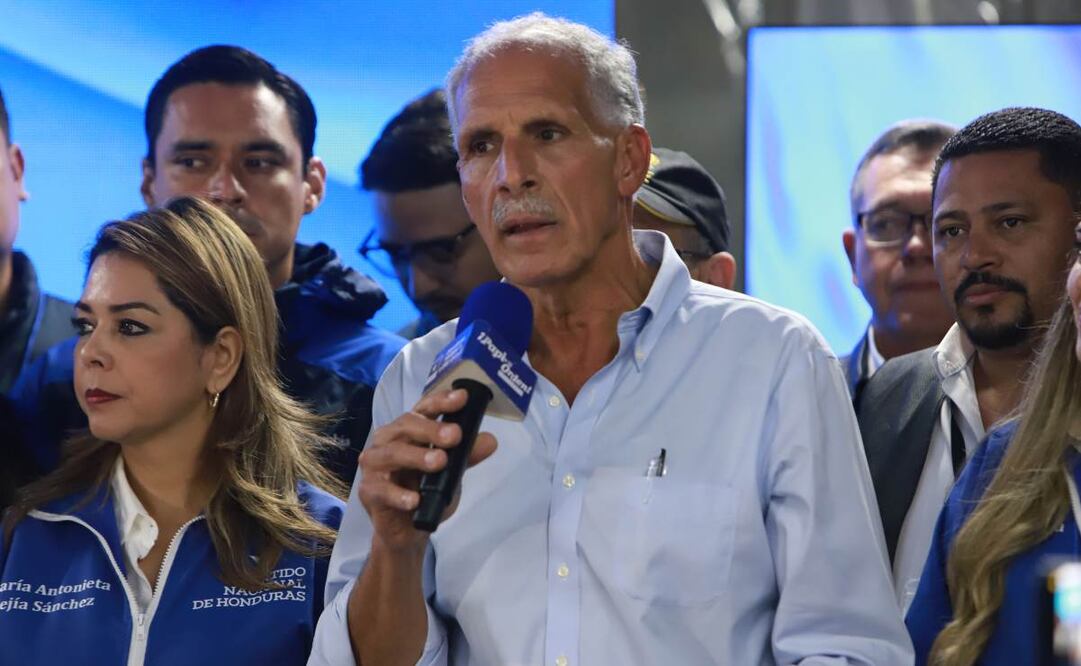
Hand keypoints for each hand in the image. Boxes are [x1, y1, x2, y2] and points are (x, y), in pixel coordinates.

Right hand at [357, 388, 497, 553]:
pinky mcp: (368, 490)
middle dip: (431, 429)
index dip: (440, 401)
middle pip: (406, 426)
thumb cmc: (426, 492)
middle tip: (455, 436)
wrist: (407, 530)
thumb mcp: (451, 473)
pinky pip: (381, 489)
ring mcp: (375, 465)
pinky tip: (415, 500)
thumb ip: (467, 456)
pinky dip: (398, 494)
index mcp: (409, 430)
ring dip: (416, 457)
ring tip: (439, 462)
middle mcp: (388, 440)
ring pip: (392, 454)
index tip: (462, 397)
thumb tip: (490, 440)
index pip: (423, 409)